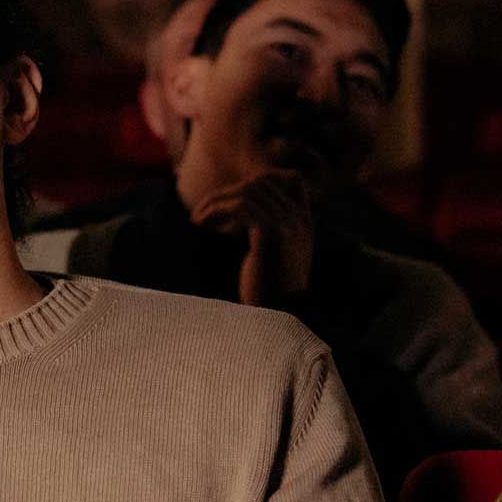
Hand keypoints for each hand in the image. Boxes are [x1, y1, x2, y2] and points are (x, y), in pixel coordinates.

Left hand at [189, 170, 315, 306]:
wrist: (278, 322)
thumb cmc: (266, 295)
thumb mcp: (270, 257)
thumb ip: (263, 232)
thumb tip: (233, 214)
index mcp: (303, 223)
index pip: (290, 179)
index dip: (257, 181)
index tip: (229, 201)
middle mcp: (300, 220)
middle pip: (262, 182)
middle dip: (227, 192)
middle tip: (202, 211)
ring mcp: (289, 225)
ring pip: (248, 191)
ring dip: (216, 201)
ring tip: (197, 219)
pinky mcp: (272, 235)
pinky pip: (241, 206)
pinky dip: (216, 211)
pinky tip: (200, 225)